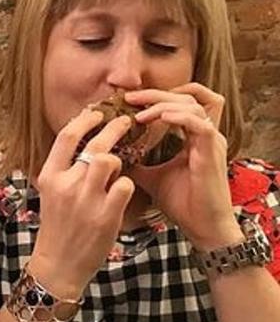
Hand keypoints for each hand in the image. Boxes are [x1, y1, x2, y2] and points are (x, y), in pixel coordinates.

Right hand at [30, 109, 136, 298]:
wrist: (58, 265)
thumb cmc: (58, 228)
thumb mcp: (51, 195)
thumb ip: (65, 170)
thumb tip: (85, 143)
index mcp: (49, 177)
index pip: (66, 136)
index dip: (85, 119)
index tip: (98, 112)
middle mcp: (65, 185)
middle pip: (94, 144)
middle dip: (114, 128)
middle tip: (126, 123)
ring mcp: (86, 200)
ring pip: (110, 161)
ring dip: (119, 161)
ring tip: (119, 168)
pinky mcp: (105, 216)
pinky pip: (126, 186)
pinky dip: (127, 186)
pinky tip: (122, 194)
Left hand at [126, 84, 241, 249]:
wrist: (202, 227)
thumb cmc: (182, 203)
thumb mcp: (151, 178)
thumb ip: (137, 163)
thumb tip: (110, 155)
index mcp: (194, 137)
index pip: (182, 102)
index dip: (158, 96)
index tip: (129, 103)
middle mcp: (206, 134)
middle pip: (188, 97)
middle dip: (157, 94)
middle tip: (129, 99)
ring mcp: (211, 142)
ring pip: (192, 105)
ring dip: (163, 104)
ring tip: (138, 114)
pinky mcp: (212, 152)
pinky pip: (199, 124)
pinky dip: (178, 117)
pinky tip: (157, 119)